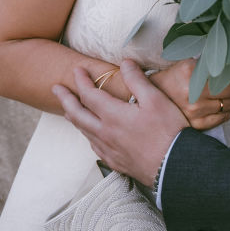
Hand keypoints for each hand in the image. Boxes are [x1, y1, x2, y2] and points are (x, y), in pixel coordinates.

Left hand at [53, 61, 188, 185]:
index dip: (81, 81)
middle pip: (77, 114)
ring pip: (83, 131)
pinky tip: (90, 135)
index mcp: (113, 116)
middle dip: (65, 99)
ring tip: (67, 111)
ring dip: (73, 117)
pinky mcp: (115, 162)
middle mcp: (105, 133)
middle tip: (55, 89)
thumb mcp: (156, 100)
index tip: (77, 70)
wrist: (174, 167)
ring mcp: (108, 149)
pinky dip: (87, 135)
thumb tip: (125, 63)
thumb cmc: (168, 132)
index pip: (89, 95)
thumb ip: (137, 80)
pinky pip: (94, 146)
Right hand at [151, 58, 229, 130]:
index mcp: (191, 72)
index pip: (227, 73)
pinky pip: (223, 118)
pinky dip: (224, 112)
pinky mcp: (196, 123)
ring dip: (229, 99)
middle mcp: (193, 92)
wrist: (152, 98)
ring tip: (220, 95)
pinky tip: (217, 106)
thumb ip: (209, 63)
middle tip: (228, 84)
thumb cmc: (174, 78)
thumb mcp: (187, 64)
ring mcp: (194, 110)